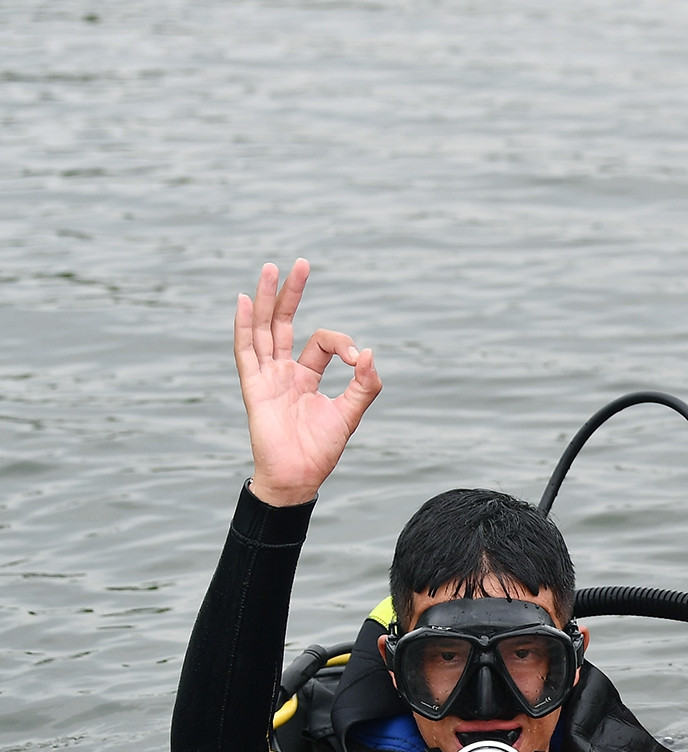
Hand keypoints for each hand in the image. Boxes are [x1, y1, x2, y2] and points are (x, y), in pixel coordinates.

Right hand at [233, 260, 381, 506]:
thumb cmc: (321, 450)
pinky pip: (246, 351)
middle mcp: (283, 371)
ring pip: (263, 329)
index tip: (357, 357)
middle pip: (284, 323)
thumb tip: (369, 352)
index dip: (341, 342)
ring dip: (267, 299)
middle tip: (302, 263)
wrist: (298, 477)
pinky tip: (245, 301)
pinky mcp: (254, 387)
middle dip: (292, 293)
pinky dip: (244, 326)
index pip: (321, 342)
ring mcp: (266, 376)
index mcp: (305, 376)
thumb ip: (364, 385)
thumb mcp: (350, 413)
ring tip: (270, 268)